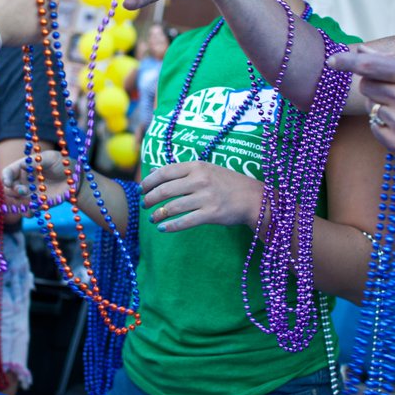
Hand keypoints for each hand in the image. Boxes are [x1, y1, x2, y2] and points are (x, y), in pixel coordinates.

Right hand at [0, 151, 75, 212]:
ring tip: (31, 203)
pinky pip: (28, 211)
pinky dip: (28, 212)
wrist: (74, 178)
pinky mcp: (38, 204)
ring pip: (16, 202)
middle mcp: (24, 182)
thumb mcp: (51, 158)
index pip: (8, 172)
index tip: (8, 182)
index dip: (5, 177)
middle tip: (24, 191)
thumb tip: (23, 164)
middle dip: (13, 191)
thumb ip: (38, 161)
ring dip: (20, 204)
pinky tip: (33, 211)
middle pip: (9, 189)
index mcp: (23, 168)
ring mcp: (30, 194)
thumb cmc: (61, 163)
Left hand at [141, 160, 261, 232]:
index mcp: (197, 166)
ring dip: (158, 214)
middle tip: (144, 205)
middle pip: (165, 190)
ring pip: (172, 207)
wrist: (253, 198)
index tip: (141, 189)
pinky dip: (170, 226)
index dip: (149, 182)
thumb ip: (181, 170)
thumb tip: (154, 172)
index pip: (165, 172)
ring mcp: (206, 197)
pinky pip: (185, 221)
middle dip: (150, 199)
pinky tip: (162, 228)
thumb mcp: (206, 169)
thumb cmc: (227, 183)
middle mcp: (200, 180)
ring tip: (152, 218)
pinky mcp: (211, 214)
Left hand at [328, 45, 394, 158]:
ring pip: (371, 107)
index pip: (369, 66)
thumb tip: (360, 50)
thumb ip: (394, 58)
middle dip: (374, 83)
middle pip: (366, 86)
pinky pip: (374, 127)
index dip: (346, 62)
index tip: (331, 61)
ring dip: (383, 104)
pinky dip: (385, 123)